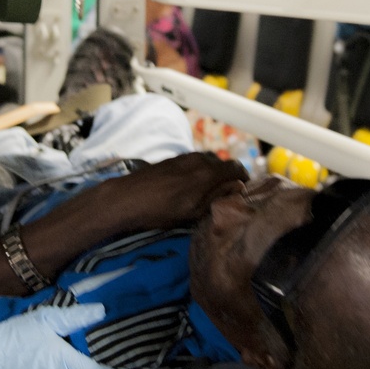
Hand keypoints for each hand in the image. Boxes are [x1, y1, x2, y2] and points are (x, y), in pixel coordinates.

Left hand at [110, 152, 248, 230]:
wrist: (125, 198)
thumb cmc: (161, 210)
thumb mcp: (194, 211)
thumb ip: (217, 196)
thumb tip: (236, 187)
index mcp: (207, 172)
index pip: (236, 168)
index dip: (244, 179)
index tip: (244, 191)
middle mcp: (198, 159)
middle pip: (222, 164)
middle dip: (228, 177)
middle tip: (227, 194)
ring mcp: (183, 157)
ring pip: (207, 161)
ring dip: (213, 174)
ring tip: (209, 192)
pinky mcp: (171, 159)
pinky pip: (193, 162)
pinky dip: (199, 171)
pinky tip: (190, 186)